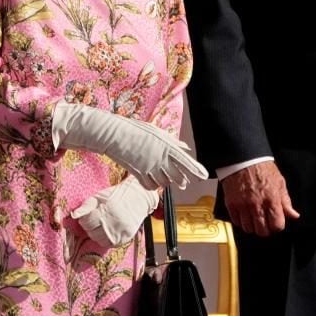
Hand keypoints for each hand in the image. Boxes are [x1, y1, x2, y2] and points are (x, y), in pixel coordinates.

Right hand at [51, 103, 207, 189]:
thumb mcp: (155, 132)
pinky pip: (149, 185)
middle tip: (183, 181)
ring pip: (163, 182)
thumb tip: (185, 148)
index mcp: (165, 145)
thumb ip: (172, 142)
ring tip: (160, 174)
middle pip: (177, 175)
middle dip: (181, 179)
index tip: (204, 176)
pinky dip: (151, 184)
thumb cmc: (133, 130)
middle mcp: (159, 157)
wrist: (111, 134)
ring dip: (164, 181)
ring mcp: (148, 166)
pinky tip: (148, 177)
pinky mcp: (138, 173)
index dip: (195, 169)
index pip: (185, 160)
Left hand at [71, 177, 160, 247]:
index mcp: (104, 210)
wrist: (138, 197)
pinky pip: (110, 244)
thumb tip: (73, 215)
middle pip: (91, 234)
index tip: (89, 216)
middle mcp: (112, 222)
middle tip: (96, 220)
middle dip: (91, 227)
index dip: (85, 220)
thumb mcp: (99, 197)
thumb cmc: (115, 195)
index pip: (86, 223)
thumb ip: (85, 206)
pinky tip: (109, 230)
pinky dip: (107, 239)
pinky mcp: (126, 238)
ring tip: (103, 225)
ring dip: (98, 234)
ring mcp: (120, 232)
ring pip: (99, 241)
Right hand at [222, 161, 299, 236]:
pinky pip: (236, 222)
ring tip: (253, 218)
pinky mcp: (231, 204)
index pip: (277, 226)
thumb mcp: (279, 182)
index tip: (275, 222)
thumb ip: (286, 201)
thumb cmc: (261, 168)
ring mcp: (243, 205)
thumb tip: (293, 215)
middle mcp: (257, 204)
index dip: (277, 226)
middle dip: (265, 229)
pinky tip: (244, 214)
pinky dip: (240, 221)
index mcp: (272, 199)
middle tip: (264, 222)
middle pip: (262, 231)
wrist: (243, 159)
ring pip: (248, 228)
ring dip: (252, 226)